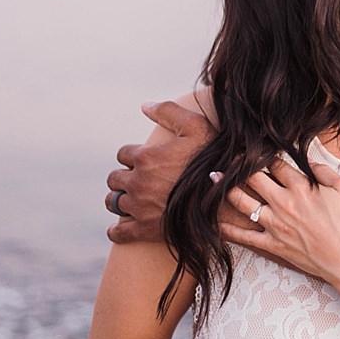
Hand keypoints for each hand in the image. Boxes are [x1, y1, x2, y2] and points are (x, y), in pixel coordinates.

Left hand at [105, 100, 213, 242]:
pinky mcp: (145, 229)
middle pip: (114, 178)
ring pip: (113, 202)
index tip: (146, 160)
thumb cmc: (214, 160)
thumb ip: (169, 112)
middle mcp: (138, 182)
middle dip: (125, 177)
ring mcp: (139, 207)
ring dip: (120, 199)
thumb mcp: (197, 127)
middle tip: (140, 179)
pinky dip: (117, 230)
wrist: (226, 198)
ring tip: (134, 199)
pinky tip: (122, 227)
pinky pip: (119, 232)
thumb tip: (144, 106)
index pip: (123, 154)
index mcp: (146, 157)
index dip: (134, 156)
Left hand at [220, 159, 339, 285]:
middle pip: (254, 179)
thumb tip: (308, 159)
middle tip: (228, 157)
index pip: (275, 164)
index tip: (255, 148)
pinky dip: (228, 230)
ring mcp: (276, 225)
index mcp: (301, 187)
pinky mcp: (273, 245)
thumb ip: (324, 171)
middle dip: (239, 166)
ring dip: (226, 189)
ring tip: (214, 179)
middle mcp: (284, 203)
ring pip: (243, 203)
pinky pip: (245, 237)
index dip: (264, 154)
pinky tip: (215, 223)